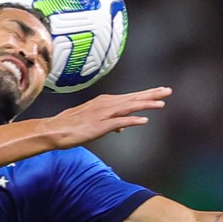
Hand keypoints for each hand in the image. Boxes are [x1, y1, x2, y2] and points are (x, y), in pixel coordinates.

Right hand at [45, 86, 170, 147]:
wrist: (54, 130)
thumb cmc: (72, 126)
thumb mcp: (93, 121)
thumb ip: (110, 122)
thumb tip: (122, 127)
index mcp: (105, 102)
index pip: (130, 97)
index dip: (146, 94)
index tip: (160, 91)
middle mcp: (106, 104)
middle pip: (133, 98)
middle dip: (151, 94)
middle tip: (168, 90)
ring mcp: (103, 114)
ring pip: (129, 107)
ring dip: (146, 104)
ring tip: (162, 103)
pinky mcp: (99, 126)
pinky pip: (119, 122)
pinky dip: (132, 120)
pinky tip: (144, 120)